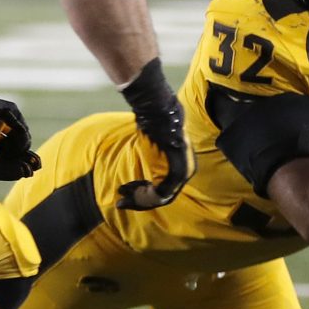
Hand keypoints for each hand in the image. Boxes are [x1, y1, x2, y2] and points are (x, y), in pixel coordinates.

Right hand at [115, 59, 193, 209]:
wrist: (156, 106)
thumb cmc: (153, 118)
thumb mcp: (155, 140)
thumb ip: (155, 155)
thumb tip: (146, 159)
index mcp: (183, 164)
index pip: (166, 190)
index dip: (144, 197)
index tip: (125, 194)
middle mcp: (187, 170)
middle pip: (164, 197)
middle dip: (140, 202)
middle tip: (120, 202)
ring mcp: (184, 170)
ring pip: (161, 198)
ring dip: (138, 199)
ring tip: (122, 195)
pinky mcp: (178, 169)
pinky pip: (161, 192)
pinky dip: (142, 195)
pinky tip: (125, 190)